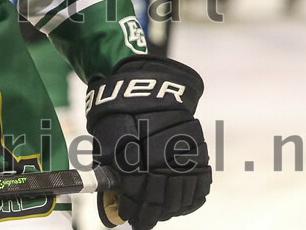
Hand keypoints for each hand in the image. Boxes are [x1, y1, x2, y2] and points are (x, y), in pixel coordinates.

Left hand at [86, 56, 211, 229]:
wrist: (151, 90)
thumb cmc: (121, 115)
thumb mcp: (105, 141)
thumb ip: (109, 172)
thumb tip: (110, 202)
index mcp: (135, 158)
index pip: (136, 198)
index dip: (132, 212)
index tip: (128, 217)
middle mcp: (161, 161)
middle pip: (160, 203)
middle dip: (150, 215)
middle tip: (143, 220)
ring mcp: (183, 159)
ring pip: (180, 198)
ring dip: (169, 209)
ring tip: (160, 211)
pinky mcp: (199, 155)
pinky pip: (199, 187)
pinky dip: (190, 199)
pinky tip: (179, 203)